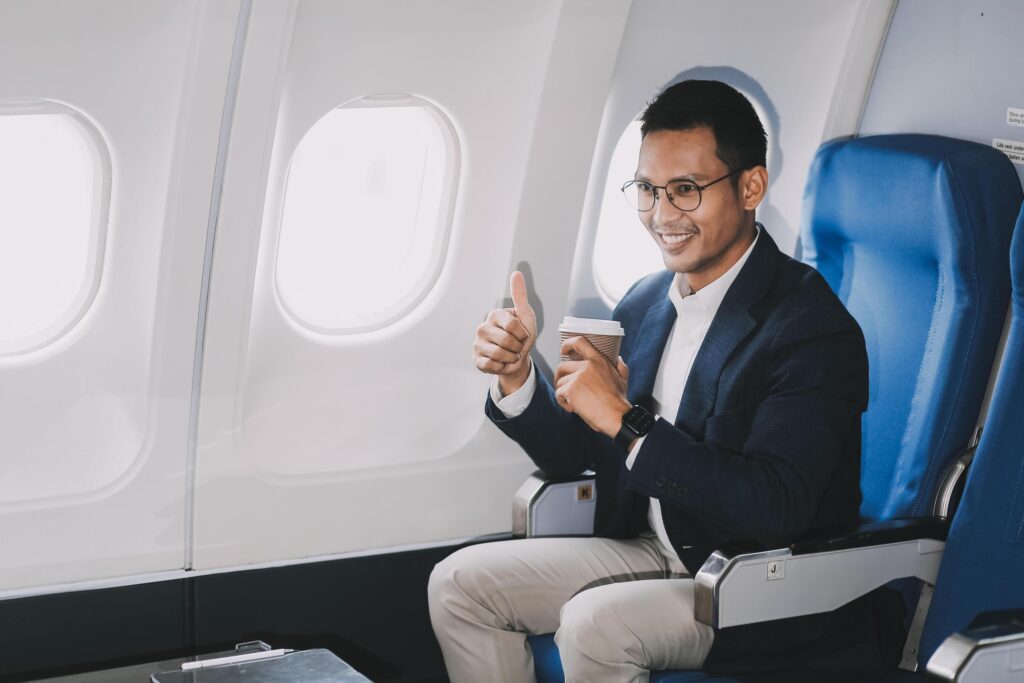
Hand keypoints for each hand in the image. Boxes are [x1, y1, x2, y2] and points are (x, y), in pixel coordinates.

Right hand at [473, 271, 537, 394]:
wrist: (517, 359)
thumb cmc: (521, 336)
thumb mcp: (525, 316)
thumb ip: (520, 295)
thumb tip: (516, 273)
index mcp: (495, 315)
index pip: (513, 325)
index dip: (523, 334)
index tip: (523, 335)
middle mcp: (483, 327)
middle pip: (507, 341)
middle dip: (518, 347)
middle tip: (516, 346)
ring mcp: (478, 344)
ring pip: (499, 354)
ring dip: (511, 358)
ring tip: (510, 354)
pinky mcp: (476, 360)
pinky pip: (492, 365)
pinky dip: (502, 367)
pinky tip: (501, 362)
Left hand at [554, 336, 630, 436]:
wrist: (616, 416)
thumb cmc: (619, 401)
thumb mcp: (623, 379)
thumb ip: (620, 366)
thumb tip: (618, 358)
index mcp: (598, 360)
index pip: (580, 342)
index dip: (567, 344)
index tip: (563, 349)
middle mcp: (587, 366)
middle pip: (562, 366)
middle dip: (559, 377)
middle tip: (564, 388)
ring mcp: (578, 377)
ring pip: (559, 383)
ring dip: (564, 394)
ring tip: (575, 403)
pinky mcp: (571, 389)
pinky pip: (558, 394)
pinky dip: (563, 403)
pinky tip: (574, 409)